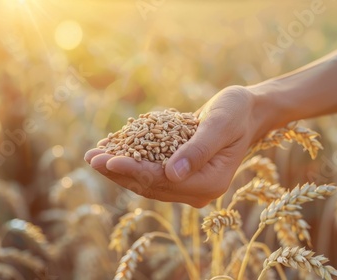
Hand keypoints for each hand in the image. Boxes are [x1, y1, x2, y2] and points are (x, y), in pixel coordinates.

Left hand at [84, 86, 275, 207]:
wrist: (246, 112)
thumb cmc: (237, 112)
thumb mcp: (221, 124)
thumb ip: (198, 149)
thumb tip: (172, 174)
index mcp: (210, 183)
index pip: (163, 180)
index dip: (134, 170)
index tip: (108, 160)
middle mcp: (198, 190)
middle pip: (150, 184)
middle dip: (119, 171)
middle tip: (90, 158)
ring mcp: (189, 184)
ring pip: (147, 181)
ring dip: (119, 169)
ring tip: (93, 156)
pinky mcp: (182, 174)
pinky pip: (151, 171)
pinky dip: (131, 162)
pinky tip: (110, 151)